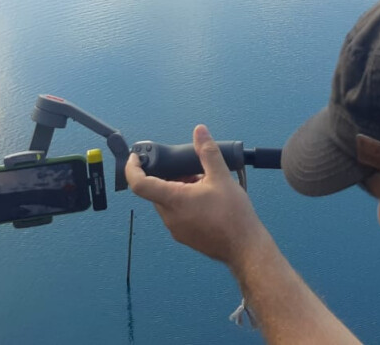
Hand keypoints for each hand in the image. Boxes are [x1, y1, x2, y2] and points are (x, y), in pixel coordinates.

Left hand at [126, 125, 269, 265]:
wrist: (245, 247)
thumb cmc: (234, 216)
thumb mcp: (221, 178)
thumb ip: (207, 152)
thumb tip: (200, 132)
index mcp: (173, 200)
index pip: (139, 184)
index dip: (133, 168)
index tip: (136, 158)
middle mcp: (170, 217)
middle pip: (156, 191)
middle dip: (169, 176)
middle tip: (189, 169)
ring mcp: (176, 229)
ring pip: (168, 202)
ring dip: (178, 189)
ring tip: (202, 184)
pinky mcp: (185, 236)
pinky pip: (176, 214)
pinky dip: (184, 203)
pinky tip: (205, 200)